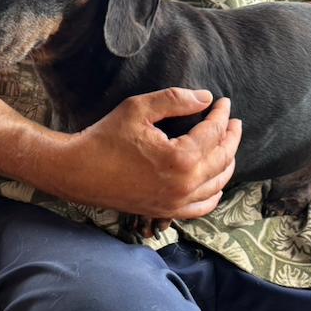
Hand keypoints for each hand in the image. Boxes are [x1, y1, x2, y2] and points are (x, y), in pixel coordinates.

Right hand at [75, 88, 241, 218]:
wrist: (78, 171)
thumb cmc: (104, 138)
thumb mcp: (137, 108)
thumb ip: (175, 100)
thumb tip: (206, 98)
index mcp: (181, 158)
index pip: (213, 132)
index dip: (221, 114)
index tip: (222, 102)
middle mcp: (184, 184)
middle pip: (223, 158)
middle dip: (231, 137)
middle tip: (233, 122)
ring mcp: (176, 202)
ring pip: (218, 183)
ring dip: (228, 162)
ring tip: (227, 145)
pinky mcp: (166, 211)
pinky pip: (203, 207)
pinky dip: (215, 192)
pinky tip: (215, 180)